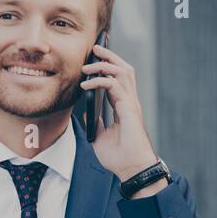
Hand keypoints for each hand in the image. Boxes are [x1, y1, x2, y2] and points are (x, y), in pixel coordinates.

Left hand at [80, 43, 161, 184]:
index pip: (118, 79)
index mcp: (124, 107)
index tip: (94, 58)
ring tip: (89, 62)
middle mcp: (129, 102)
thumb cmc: (119, 158)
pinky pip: (114, 86)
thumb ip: (94, 123)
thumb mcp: (99, 137)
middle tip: (95, 47)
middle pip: (124, 69)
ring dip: (105, 63)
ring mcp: (131, 104)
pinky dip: (99, 81)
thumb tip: (85, 112)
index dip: (108, 66)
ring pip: (122, 72)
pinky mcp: (128, 109)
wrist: (131, 170)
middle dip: (110, 56)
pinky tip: (86, 84)